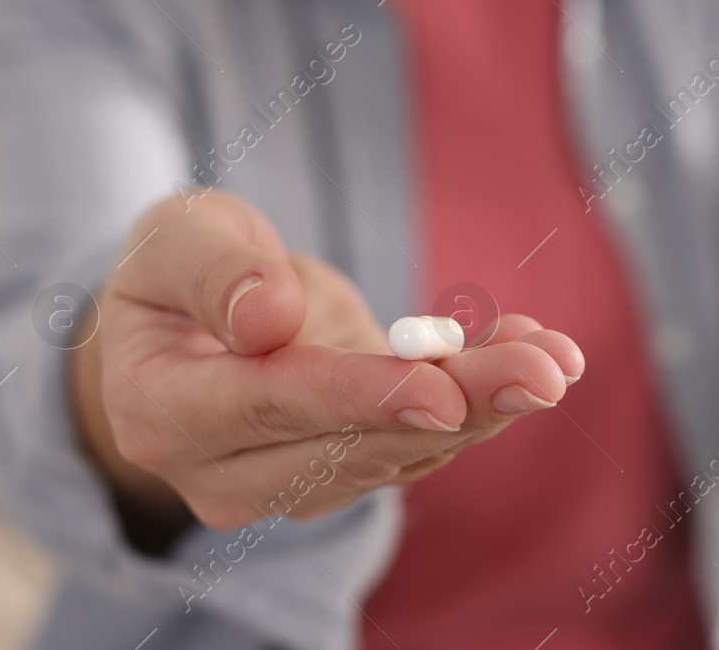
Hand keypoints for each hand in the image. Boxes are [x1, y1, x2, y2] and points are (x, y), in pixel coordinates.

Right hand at [71, 191, 582, 529]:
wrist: (188, 327)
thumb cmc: (180, 269)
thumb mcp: (174, 235)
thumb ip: (211, 267)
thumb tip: (268, 318)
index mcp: (161, 410)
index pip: (268, 407)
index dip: (355, 398)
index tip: (437, 390)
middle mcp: (224, 471)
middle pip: (352, 445)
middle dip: (457, 406)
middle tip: (542, 373)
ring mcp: (289, 483)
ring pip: (401, 451)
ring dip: (487, 404)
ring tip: (556, 358)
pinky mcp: (347, 469)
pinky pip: (423, 439)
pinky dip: (482, 395)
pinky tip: (535, 349)